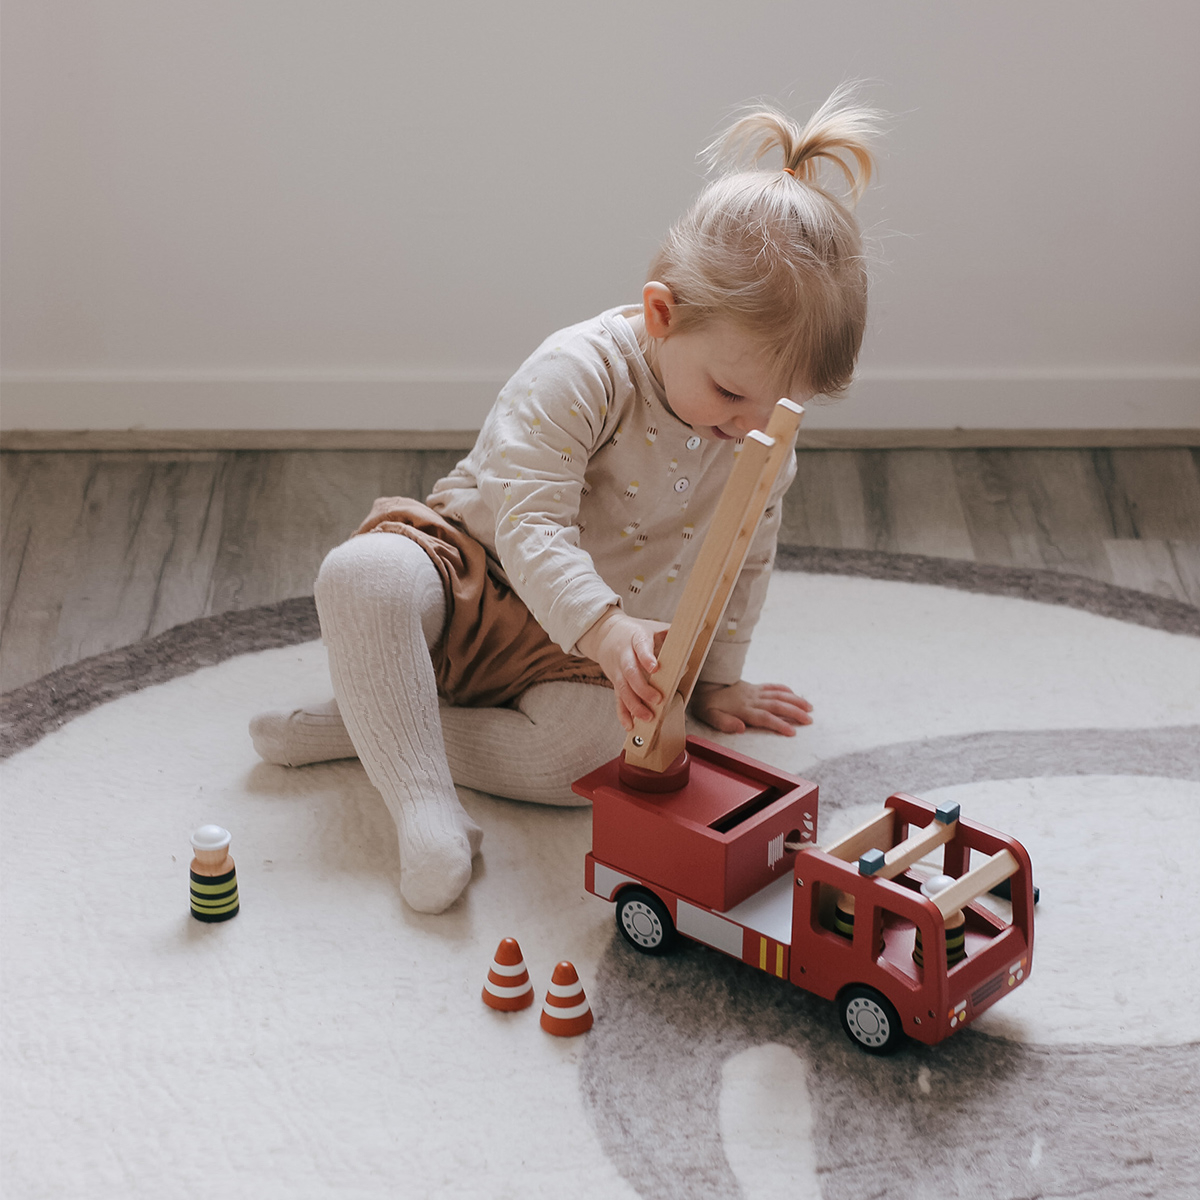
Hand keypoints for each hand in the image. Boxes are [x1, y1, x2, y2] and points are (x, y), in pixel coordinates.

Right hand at [577, 607, 670, 730]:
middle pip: (630, 672)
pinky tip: (630, 725)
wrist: (607, 634)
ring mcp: (618, 670)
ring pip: (623, 689)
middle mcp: (624, 655)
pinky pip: (617, 699)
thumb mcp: (652, 628)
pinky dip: (623, 713)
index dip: (647, 658)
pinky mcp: (615, 682)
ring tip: (648, 717)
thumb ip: (671, 634)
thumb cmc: (636, 633)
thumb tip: (695, 633)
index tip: (655, 668)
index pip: (641, 647)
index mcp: (636, 639)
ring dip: (634, 705)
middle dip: (642, 688)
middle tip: (658, 699)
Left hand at [690, 680, 813, 735]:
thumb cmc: (706, 703)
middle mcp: (752, 699)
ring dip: (795, 700)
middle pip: (777, 705)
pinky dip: (784, 689)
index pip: (765, 718)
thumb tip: (741, 728)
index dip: (779, 725)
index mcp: (743, 709)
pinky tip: (794, 693)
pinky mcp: (754, 687)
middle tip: (810, 720)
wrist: (704, 682)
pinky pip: (771, 686)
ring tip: (809, 708)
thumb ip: (724, 723)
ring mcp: (754, 691)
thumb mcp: (709, 716)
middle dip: (795, 712)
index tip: (793, 732)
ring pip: (778, 695)